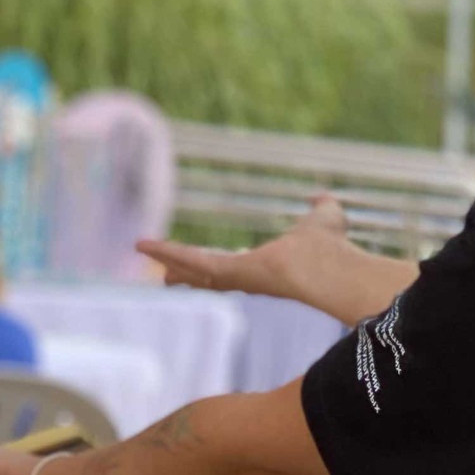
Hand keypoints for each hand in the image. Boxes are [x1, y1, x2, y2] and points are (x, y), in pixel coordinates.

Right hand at [137, 195, 413, 324]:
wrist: (327, 263)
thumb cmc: (331, 245)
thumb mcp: (326, 216)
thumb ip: (322, 206)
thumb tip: (320, 196)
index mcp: (268, 269)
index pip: (238, 269)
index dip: (221, 266)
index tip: (208, 266)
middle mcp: (248, 279)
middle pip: (208, 278)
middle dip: (186, 274)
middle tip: (164, 275)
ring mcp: (234, 278)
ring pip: (193, 269)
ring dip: (168, 258)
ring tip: (143, 249)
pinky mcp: (224, 271)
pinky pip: (189, 259)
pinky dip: (166, 251)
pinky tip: (144, 244)